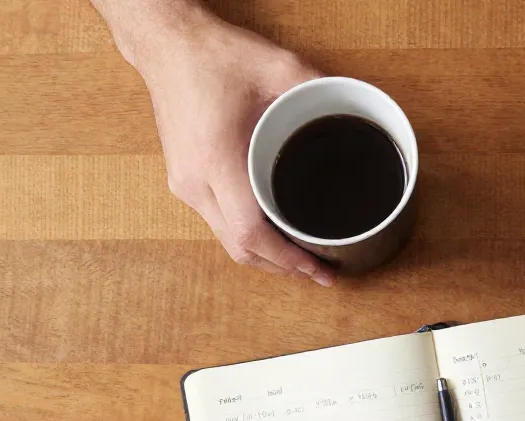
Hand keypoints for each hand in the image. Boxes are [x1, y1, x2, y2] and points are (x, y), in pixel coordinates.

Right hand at [139, 14, 334, 284]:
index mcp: (216, 159)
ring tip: (303, 260)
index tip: (319, 271)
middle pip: (240, 250)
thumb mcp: (277, 67)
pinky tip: (275, 234)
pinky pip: (219, 224)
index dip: (288, 261)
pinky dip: (249, 237)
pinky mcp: (183, 182)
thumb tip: (358, 115)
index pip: (251, 234)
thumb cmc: (212, 56)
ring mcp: (184, 185)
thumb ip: (321, 92)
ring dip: (266, 257)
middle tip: (321, 273)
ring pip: (227, 242)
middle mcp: (194, 181)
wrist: (166, 43)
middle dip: (283, 269)